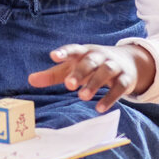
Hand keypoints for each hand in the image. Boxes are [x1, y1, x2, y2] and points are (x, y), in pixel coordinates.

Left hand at [27, 43, 152, 112]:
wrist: (129, 61)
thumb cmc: (92, 65)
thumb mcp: (73, 67)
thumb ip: (52, 74)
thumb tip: (30, 80)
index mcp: (84, 52)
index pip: (73, 49)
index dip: (64, 52)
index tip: (53, 56)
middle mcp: (100, 56)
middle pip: (90, 61)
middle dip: (80, 72)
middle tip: (68, 85)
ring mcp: (114, 66)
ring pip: (105, 72)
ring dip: (94, 83)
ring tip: (82, 97)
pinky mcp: (125, 79)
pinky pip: (119, 87)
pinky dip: (110, 97)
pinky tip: (99, 108)